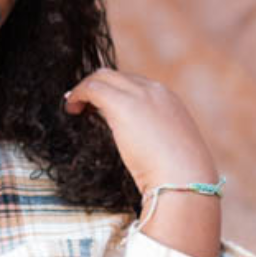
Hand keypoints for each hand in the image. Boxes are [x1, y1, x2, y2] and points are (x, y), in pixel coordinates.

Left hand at [62, 68, 217, 193]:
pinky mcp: (123, 104)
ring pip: (104, 76)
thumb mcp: (169, 153)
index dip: (114, 94)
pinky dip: (79, 93)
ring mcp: (141, 95)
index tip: (99, 107)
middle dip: (97, 87)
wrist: (184, 179)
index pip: (135, 86)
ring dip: (86, 89)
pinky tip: (71, 108)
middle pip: (118, 76)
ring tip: (73, 107)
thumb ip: (155, 143)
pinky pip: (93, 88)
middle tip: (80, 104)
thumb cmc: (178, 178)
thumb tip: (142, 153)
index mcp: (169, 102)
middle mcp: (156, 91)